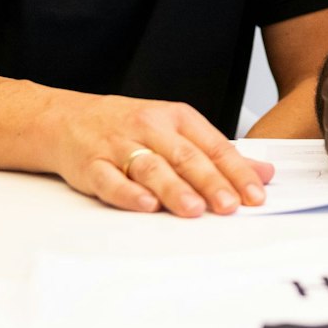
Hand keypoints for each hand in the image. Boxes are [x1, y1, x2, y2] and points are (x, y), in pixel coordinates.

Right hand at [50, 97, 274, 216]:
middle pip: (185, 157)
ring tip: (194, 209)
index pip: (213, 146)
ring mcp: (119, 146)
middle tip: (230, 205)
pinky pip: (110, 180)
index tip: (255, 194)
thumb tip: (263, 172)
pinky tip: (146, 205)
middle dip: (210, 182)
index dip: (236, 171)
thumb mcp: (175, 130)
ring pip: (151, 168)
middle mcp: (149, 129)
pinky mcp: (91, 165)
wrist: (64, 118)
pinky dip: (128, 193)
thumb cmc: (126, 126)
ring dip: (173, 189)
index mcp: (176, 119)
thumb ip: (218, 154)